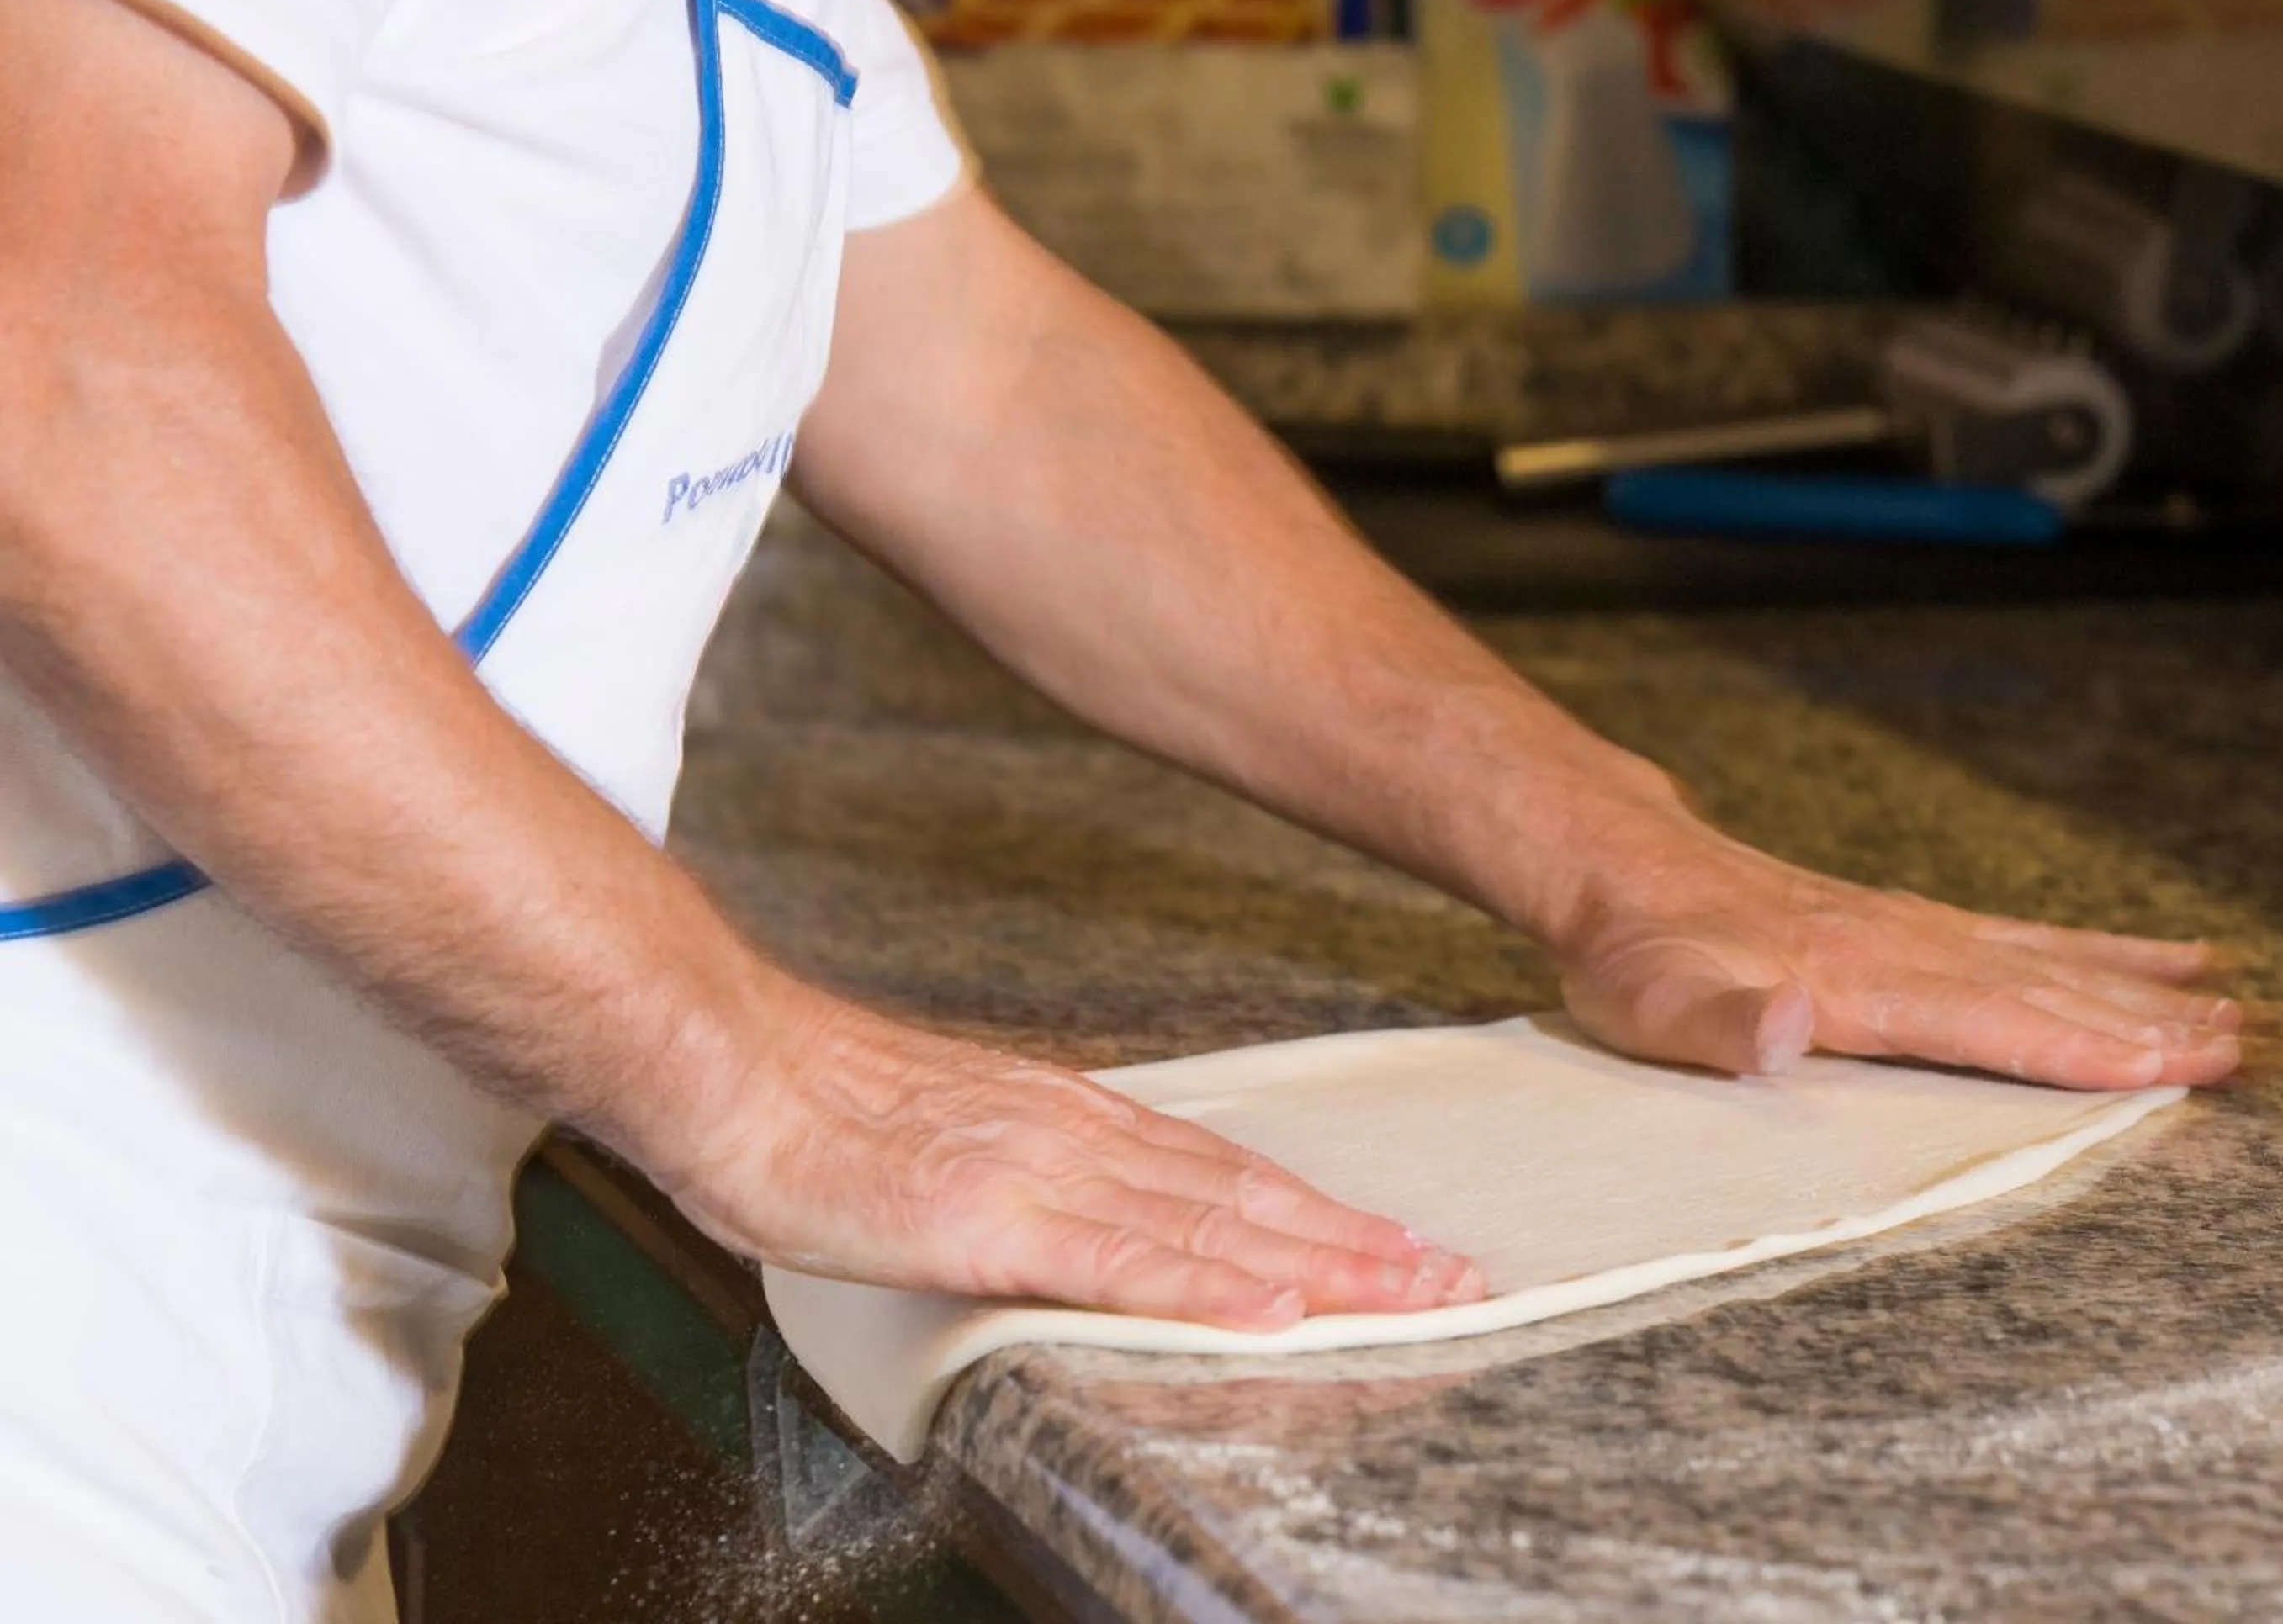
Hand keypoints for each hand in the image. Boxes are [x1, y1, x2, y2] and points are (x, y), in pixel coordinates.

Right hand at [658, 996, 1487, 1326]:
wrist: (731, 1070)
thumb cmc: (820, 1112)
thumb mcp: (955, 1138)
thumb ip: (1033, 1173)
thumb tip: (1092, 1209)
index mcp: (1072, 1119)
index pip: (1224, 1175)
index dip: (1319, 1215)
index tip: (1399, 1244)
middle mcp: (1079, 1137)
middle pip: (1244, 1199)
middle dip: (1356, 1245)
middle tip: (1454, 1278)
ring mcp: (1041, 1176)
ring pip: (1209, 1228)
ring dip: (1319, 1265)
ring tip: (1407, 1294)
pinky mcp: (991, 1221)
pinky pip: (1119, 1263)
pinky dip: (1206, 1288)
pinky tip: (1271, 1308)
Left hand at [1555, 807, 2252, 1089]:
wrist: (1614, 867)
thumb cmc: (1630, 952)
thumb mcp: (1649, 1000)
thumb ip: (1723, 1020)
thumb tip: (1790, 1024)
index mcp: (1855, 979)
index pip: (1989, 1021)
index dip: (2082, 1051)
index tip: (2177, 1067)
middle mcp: (1900, 945)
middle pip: (2042, 990)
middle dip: (2145, 1024)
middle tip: (2250, 1050)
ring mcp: (1907, 928)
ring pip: (2045, 961)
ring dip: (2138, 989)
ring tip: (2233, 1009)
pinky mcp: (1902, 923)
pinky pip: (2016, 939)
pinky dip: (2091, 951)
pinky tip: (2154, 957)